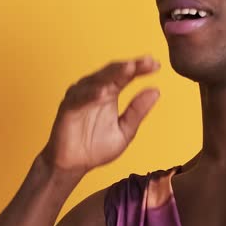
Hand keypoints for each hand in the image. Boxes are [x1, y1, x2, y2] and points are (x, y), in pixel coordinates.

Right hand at [41, 55, 160, 175]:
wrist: (73, 165)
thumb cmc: (96, 147)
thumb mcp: (125, 131)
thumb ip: (137, 111)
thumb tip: (156, 91)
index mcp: (110, 93)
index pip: (126, 75)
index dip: (141, 68)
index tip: (157, 65)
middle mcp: (95, 90)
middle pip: (113, 72)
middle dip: (130, 66)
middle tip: (147, 61)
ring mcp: (81, 96)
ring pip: (97, 80)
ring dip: (113, 74)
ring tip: (129, 69)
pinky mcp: (68, 107)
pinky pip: (80, 98)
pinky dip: (91, 94)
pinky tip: (104, 93)